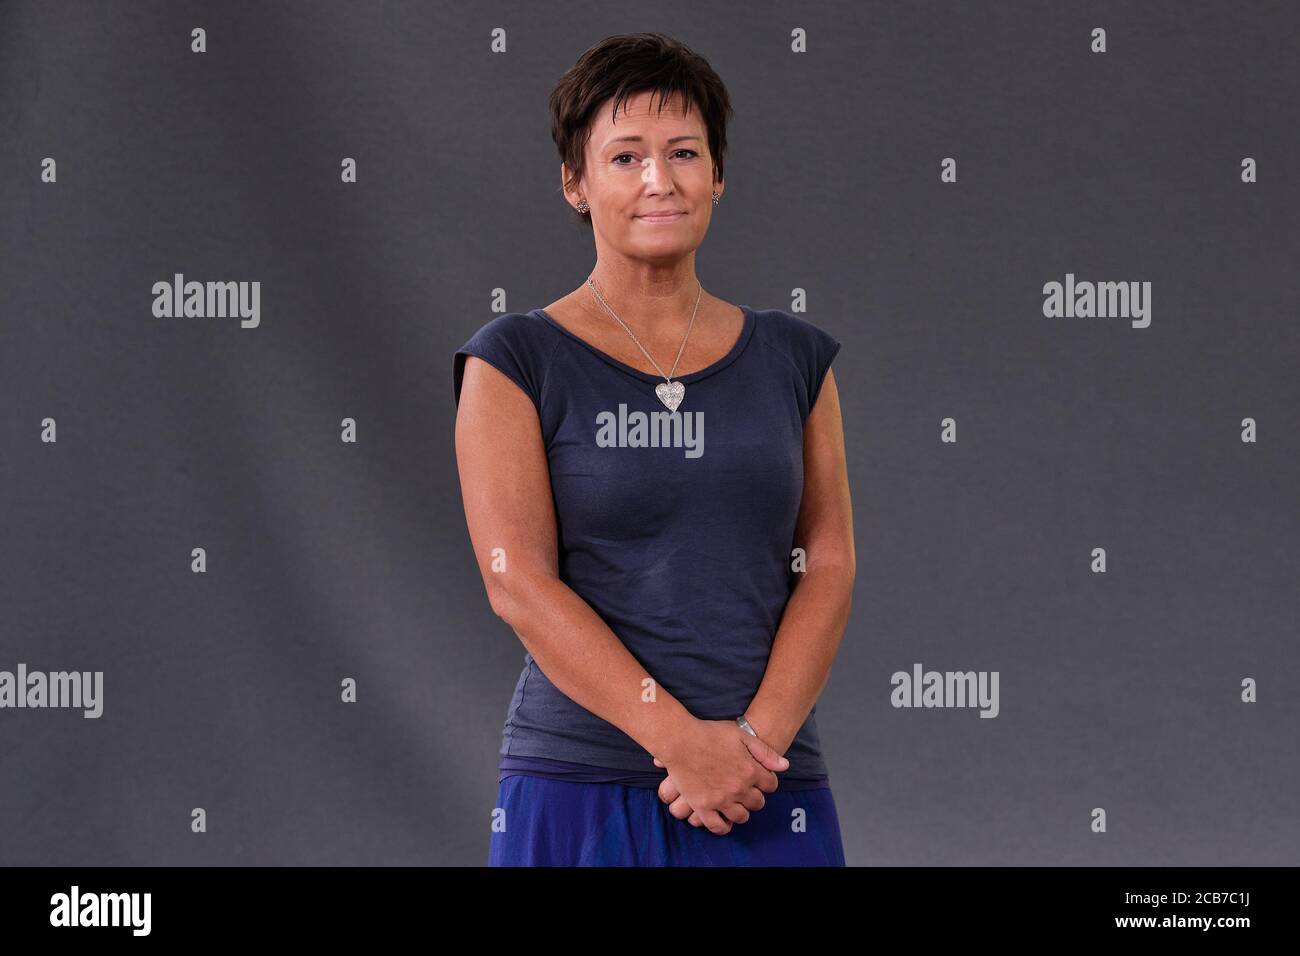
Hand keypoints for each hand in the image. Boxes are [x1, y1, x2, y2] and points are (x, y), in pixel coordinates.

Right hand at [650, 718, 789, 833]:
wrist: (680, 740)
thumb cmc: (709, 733)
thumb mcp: (741, 735)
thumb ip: (764, 752)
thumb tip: (784, 766)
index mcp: (750, 770)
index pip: (771, 785)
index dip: (767, 782)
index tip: (760, 780)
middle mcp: (738, 788)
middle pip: (757, 802)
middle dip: (755, 797)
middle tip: (747, 791)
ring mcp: (721, 799)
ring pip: (741, 816)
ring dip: (742, 812)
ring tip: (737, 805)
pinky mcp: (703, 806)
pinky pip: (717, 826)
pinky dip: (724, 827)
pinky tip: (724, 821)